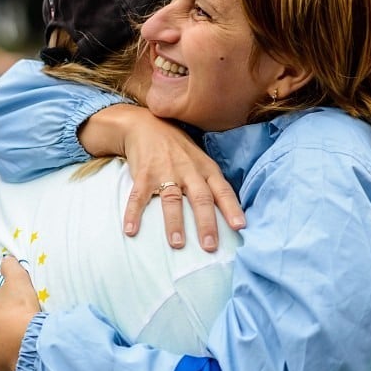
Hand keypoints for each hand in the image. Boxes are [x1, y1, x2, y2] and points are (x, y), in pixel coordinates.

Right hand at [79, 105, 244, 250]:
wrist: (146, 125)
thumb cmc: (178, 149)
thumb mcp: (201, 160)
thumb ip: (212, 184)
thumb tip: (229, 216)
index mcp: (205, 169)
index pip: (222, 190)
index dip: (232, 208)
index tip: (239, 227)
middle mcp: (188, 170)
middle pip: (200, 198)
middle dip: (206, 223)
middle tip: (210, 246)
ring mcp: (165, 171)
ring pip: (172, 199)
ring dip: (175, 223)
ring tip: (177, 244)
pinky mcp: (144, 174)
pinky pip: (139, 196)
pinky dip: (133, 214)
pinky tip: (131, 230)